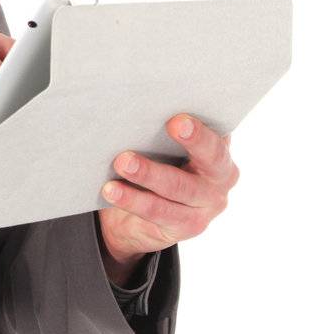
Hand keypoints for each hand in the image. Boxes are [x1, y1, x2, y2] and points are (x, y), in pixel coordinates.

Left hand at [97, 113, 237, 273]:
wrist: (147, 211)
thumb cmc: (161, 162)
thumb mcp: (169, 145)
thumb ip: (165, 130)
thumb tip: (140, 107)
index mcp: (221, 150)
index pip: (219, 136)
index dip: (202, 131)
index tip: (178, 119)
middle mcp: (221, 179)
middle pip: (209, 160)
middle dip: (189, 143)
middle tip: (169, 127)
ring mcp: (207, 206)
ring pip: (178, 187)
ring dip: (147, 174)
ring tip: (121, 163)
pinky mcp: (188, 226)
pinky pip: (158, 212)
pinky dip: (133, 200)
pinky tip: (112, 191)